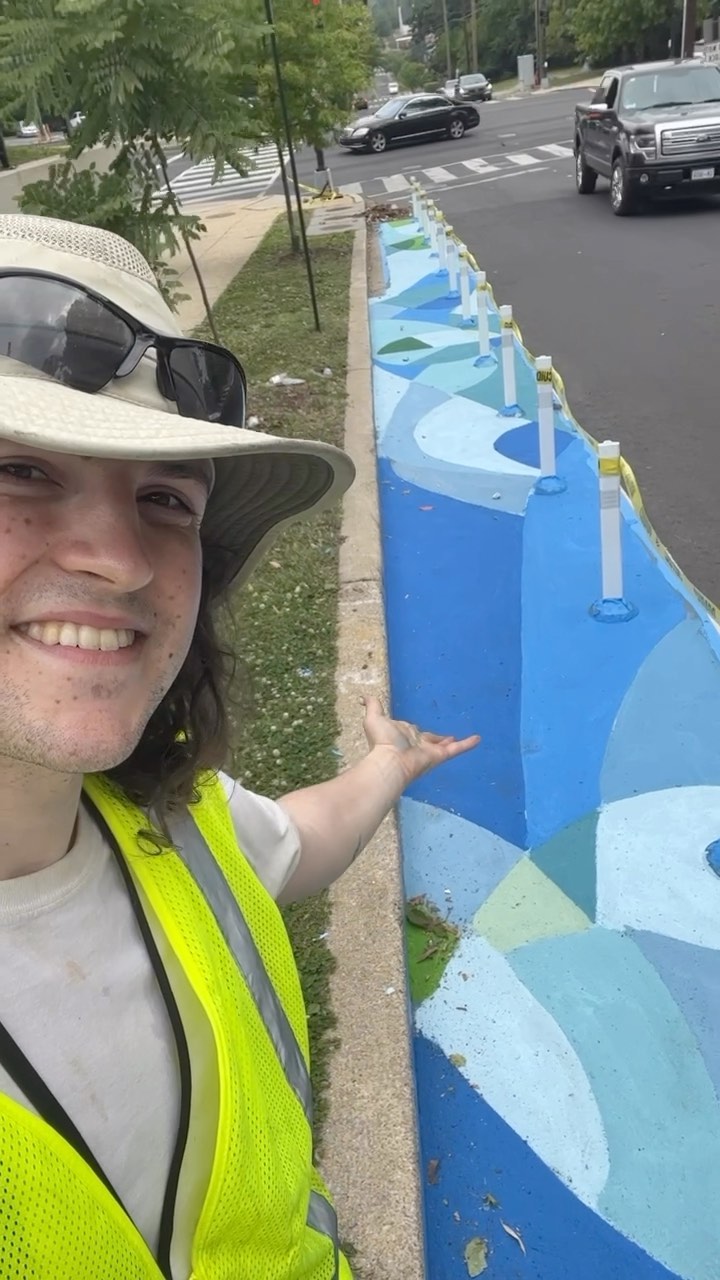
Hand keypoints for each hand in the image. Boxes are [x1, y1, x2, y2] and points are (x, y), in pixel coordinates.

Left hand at [362, 695, 480, 785]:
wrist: (391, 760)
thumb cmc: (382, 741)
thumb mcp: (374, 718)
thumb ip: (372, 706)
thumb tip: (362, 697)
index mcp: (404, 735)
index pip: (412, 731)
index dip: (414, 730)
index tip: (417, 728)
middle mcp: (418, 744)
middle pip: (430, 739)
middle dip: (437, 738)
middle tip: (446, 737)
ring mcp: (430, 750)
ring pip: (445, 745)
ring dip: (453, 742)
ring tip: (464, 739)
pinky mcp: (440, 755)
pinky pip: (457, 749)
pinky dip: (468, 744)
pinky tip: (478, 739)